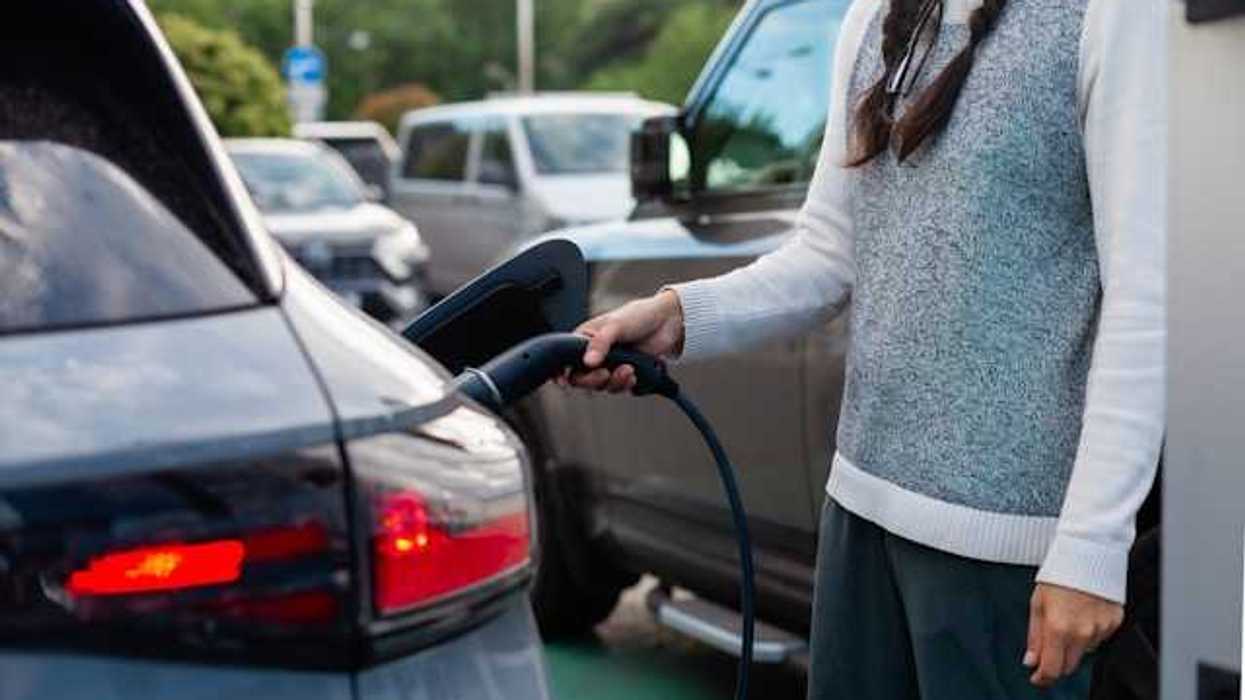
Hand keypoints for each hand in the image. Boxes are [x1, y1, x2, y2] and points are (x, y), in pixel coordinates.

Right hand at [565, 289, 684, 392]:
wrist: (666, 322)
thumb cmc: (637, 316)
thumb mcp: (615, 325)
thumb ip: (600, 343)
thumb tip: (587, 362)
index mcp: (584, 339)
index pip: (565, 360)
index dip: (561, 372)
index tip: (563, 381)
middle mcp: (594, 355)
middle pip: (581, 379)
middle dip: (593, 380)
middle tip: (604, 374)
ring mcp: (609, 366)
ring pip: (601, 386)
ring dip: (614, 381)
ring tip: (628, 369)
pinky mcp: (624, 374)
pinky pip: (619, 388)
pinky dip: (626, 384)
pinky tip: (634, 372)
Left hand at [1025, 583, 1123, 686]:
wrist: (1088, 553)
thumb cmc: (1059, 575)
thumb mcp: (1037, 604)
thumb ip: (1035, 636)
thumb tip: (1031, 661)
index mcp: (1058, 628)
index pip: (1052, 669)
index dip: (1043, 678)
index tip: (1037, 678)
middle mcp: (1082, 632)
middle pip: (1069, 665)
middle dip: (1057, 662)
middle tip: (1048, 650)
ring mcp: (1101, 629)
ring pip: (1085, 651)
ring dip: (1074, 644)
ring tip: (1068, 618)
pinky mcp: (1114, 622)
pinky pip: (1099, 638)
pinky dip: (1089, 632)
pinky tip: (1083, 613)